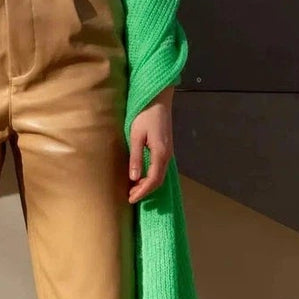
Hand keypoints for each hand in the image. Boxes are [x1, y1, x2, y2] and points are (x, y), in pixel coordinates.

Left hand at [127, 87, 173, 203]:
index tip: (130, 198)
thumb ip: (136, 157)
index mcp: (161, 153)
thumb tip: (134, 178)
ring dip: (148, 185)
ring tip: (133, 189)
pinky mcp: (166, 148)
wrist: (158, 100)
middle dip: (145, 191)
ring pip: (160, 175)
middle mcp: (167, 155)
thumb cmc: (145, 115)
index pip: (153, 180)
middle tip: (130, 196)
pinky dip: (151, 176)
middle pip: (158, 180)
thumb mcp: (136, 135)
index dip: (142, 191)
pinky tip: (141, 177)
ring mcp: (168, 152)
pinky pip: (160, 168)